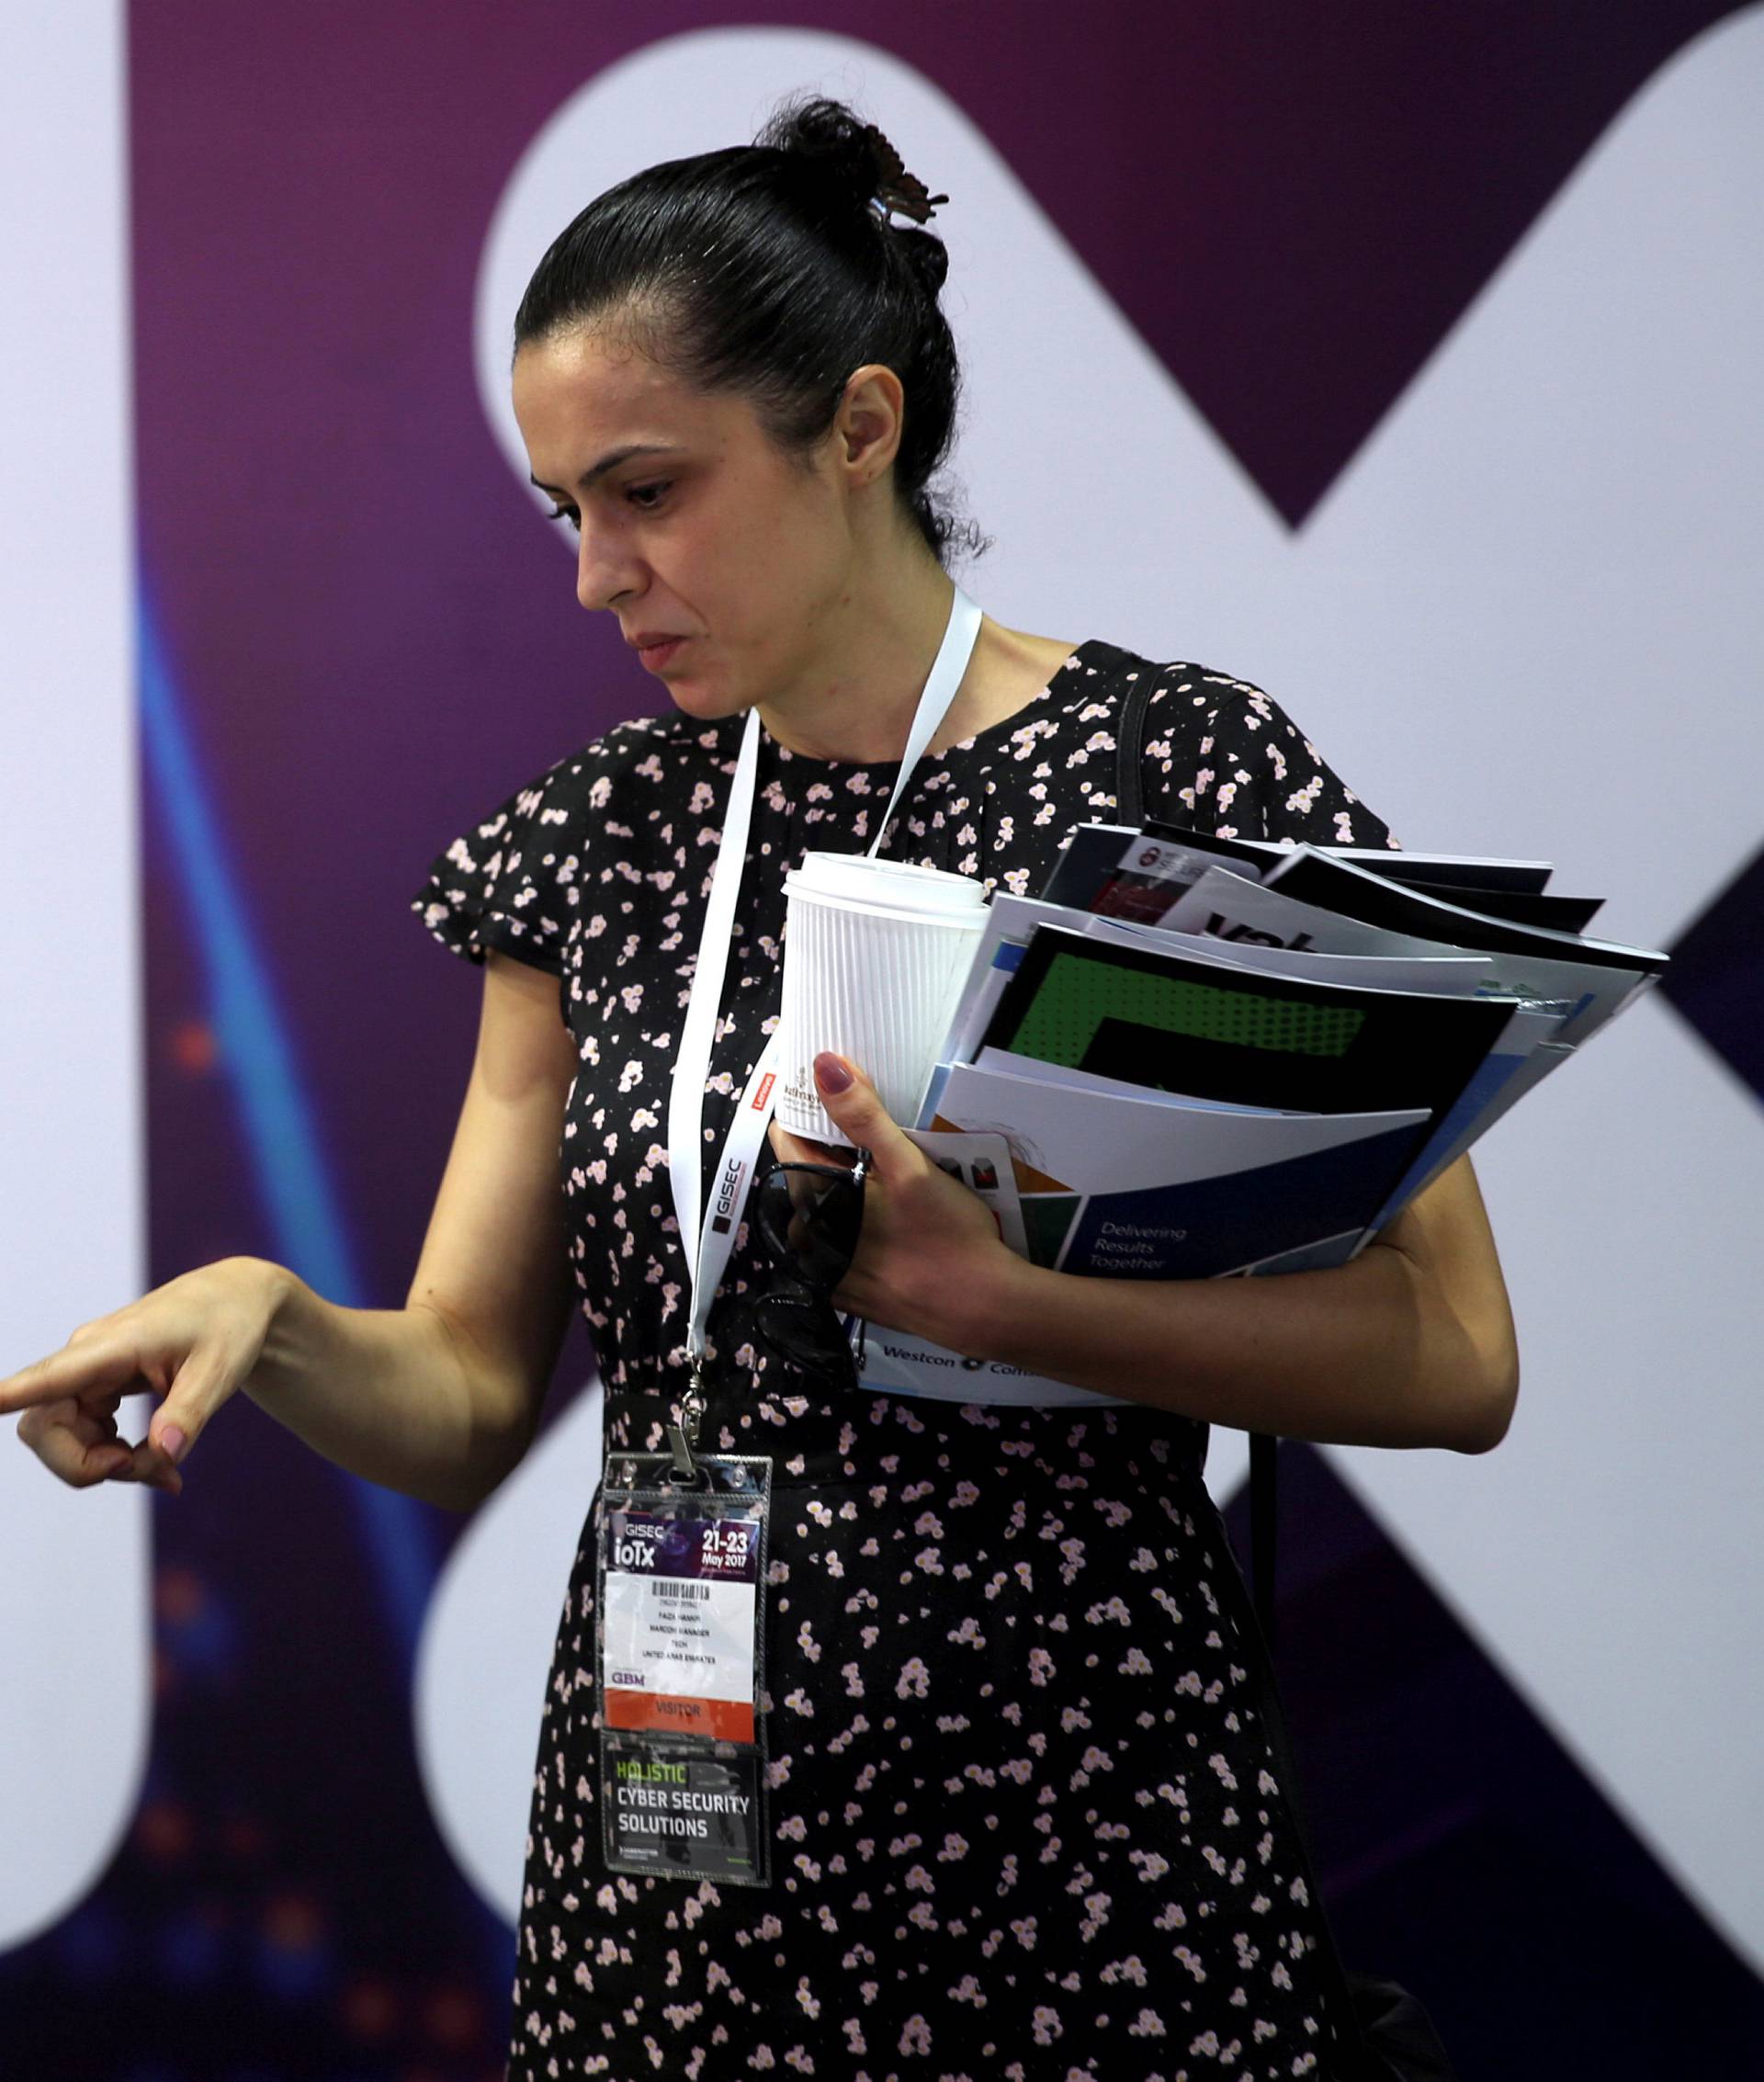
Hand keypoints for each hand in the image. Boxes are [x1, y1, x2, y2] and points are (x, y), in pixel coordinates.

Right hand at [1, 1257, 287, 1496]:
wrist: (237, 1299)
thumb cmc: (230, 1324)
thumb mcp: (221, 1370)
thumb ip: (190, 1413)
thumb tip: (166, 1455)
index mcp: (112, 1345)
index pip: (49, 1376)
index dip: (11, 1395)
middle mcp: (86, 1359)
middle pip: (44, 1428)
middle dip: (85, 1466)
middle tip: (147, 1469)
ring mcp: (88, 1375)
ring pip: (65, 1441)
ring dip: (110, 1467)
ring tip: (168, 1471)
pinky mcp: (98, 1390)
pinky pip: (87, 1439)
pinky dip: (120, 1461)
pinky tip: (162, 1465)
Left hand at [766, 1053, 1018, 1352]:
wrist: (982, 1307)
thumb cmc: (947, 1232)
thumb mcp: (910, 1166)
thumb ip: (864, 1117)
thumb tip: (824, 1065)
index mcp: (816, 1201)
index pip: (788, 1142)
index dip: (806, 1114)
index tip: (829, 1095)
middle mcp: (811, 1239)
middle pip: (805, 1179)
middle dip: (828, 1154)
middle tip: (867, 1138)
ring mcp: (828, 1271)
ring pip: (820, 1216)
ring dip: (839, 1194)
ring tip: (879, 1181)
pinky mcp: (849, 1295)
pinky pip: (836, 1250)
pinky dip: (850, 1231)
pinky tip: (885, 1227)